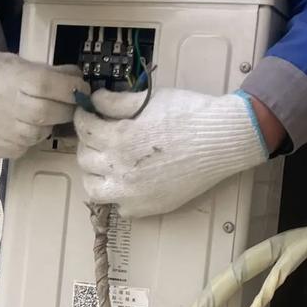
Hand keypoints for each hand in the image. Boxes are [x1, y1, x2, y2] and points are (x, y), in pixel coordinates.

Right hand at [0, 53, 86, 159]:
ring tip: (31, 112)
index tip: (79, 88)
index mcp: (15, 80)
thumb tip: (75, 76)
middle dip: (64, 108)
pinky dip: (27, 136)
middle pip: (54, 113)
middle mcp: (12, 108)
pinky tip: (13, 124)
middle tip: (63, 103)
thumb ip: (42, 71)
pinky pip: (25, 146)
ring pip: (41, 132)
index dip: (74, 89)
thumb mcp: (7, 62)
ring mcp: (4, 133)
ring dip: (45, 123)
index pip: (57, 88)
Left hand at [74, 88, 268, 218]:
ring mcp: (131, 193)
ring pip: (94, 188)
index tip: (87, 114)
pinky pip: (119, 207)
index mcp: (118, 138)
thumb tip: (96, 100)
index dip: (83, 118)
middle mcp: (119, 169)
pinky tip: (129, 182)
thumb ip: (117, 101)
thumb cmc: (189, 114)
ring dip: (95, 173)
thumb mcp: (150, 99)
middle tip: (99, 135)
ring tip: (107, 162)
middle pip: (84, 158)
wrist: (223, 140)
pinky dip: (118, 196)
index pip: (84, 129)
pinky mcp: (147, 207)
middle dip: (88, 143)